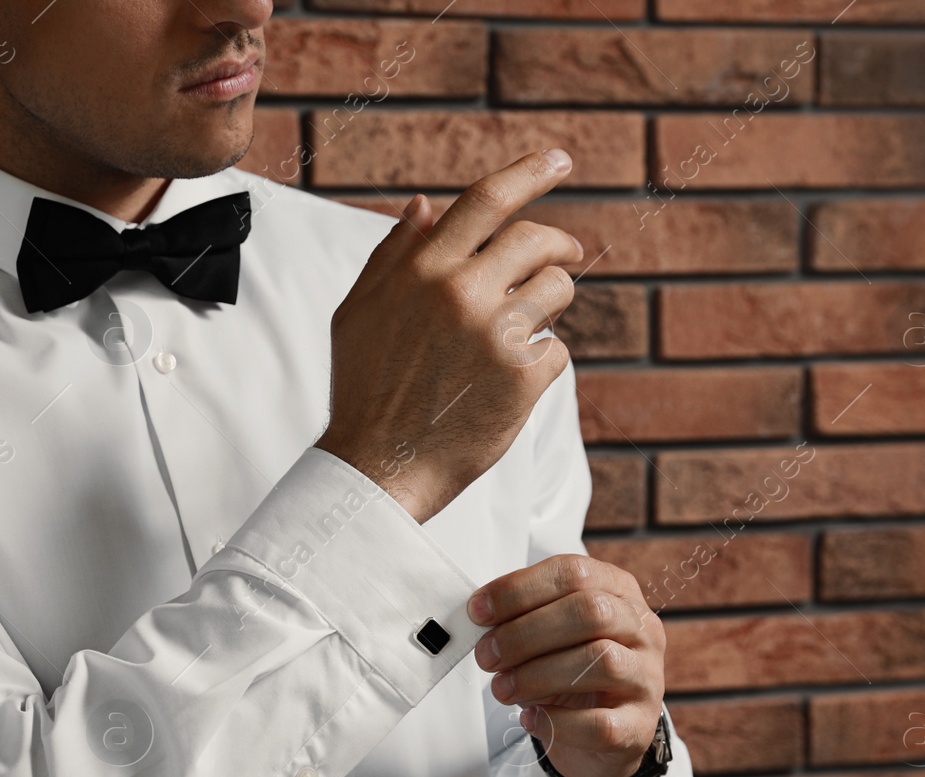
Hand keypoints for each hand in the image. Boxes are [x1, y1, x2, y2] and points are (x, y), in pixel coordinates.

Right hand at [316, 150, 583, 523]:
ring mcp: (496, 334)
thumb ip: (393, 255)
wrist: (378, 467)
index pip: (485, 200)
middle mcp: (461, 292)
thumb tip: (425, 206)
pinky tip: (509, 383)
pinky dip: (540, 363)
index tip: (558, 160)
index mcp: (421, 270)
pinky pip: (556, 349)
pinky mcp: (523, 376)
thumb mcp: (358, 312)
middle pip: (535, 239)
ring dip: (550, 303)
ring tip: (525, 327)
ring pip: (557, 289)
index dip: (529, 172)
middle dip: (558, 242)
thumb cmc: (364, 390)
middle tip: (566, 252)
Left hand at [469, 554, 665, 776]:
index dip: (520, 589)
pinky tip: (530, 718)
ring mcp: (647, 678)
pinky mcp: (640, 726)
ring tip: (502, 688)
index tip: (479, 611)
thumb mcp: (549, 633)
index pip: (574, 573)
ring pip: (602, 662)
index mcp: (617, 592)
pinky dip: (557, 722)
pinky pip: (602, 723)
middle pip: (591, 612)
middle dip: (526, 633)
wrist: (601, 733)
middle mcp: (641, 629)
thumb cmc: (569, 671)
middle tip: (487, 655)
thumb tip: (481, 617)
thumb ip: (522, 618)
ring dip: (537, 675)